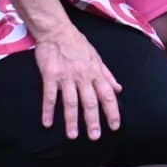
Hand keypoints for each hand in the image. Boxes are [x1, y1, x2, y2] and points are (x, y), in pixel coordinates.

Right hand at [32, 20, 122, 139]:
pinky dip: (48, 110)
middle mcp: (83, 76)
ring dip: (72, 120)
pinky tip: (47, 123)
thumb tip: (119, 89)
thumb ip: (107, 75)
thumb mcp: (96, 57)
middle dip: (93, 120)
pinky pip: (49, 95)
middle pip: (90, 101)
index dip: (112, 111)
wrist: (56, 30)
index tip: (115, 126)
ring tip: (72, 135)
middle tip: (94, 137)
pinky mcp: (50, 75)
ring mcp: (66, 76)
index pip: (107, 95)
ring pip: (70, 101)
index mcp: (95, 72)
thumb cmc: (77, 43)